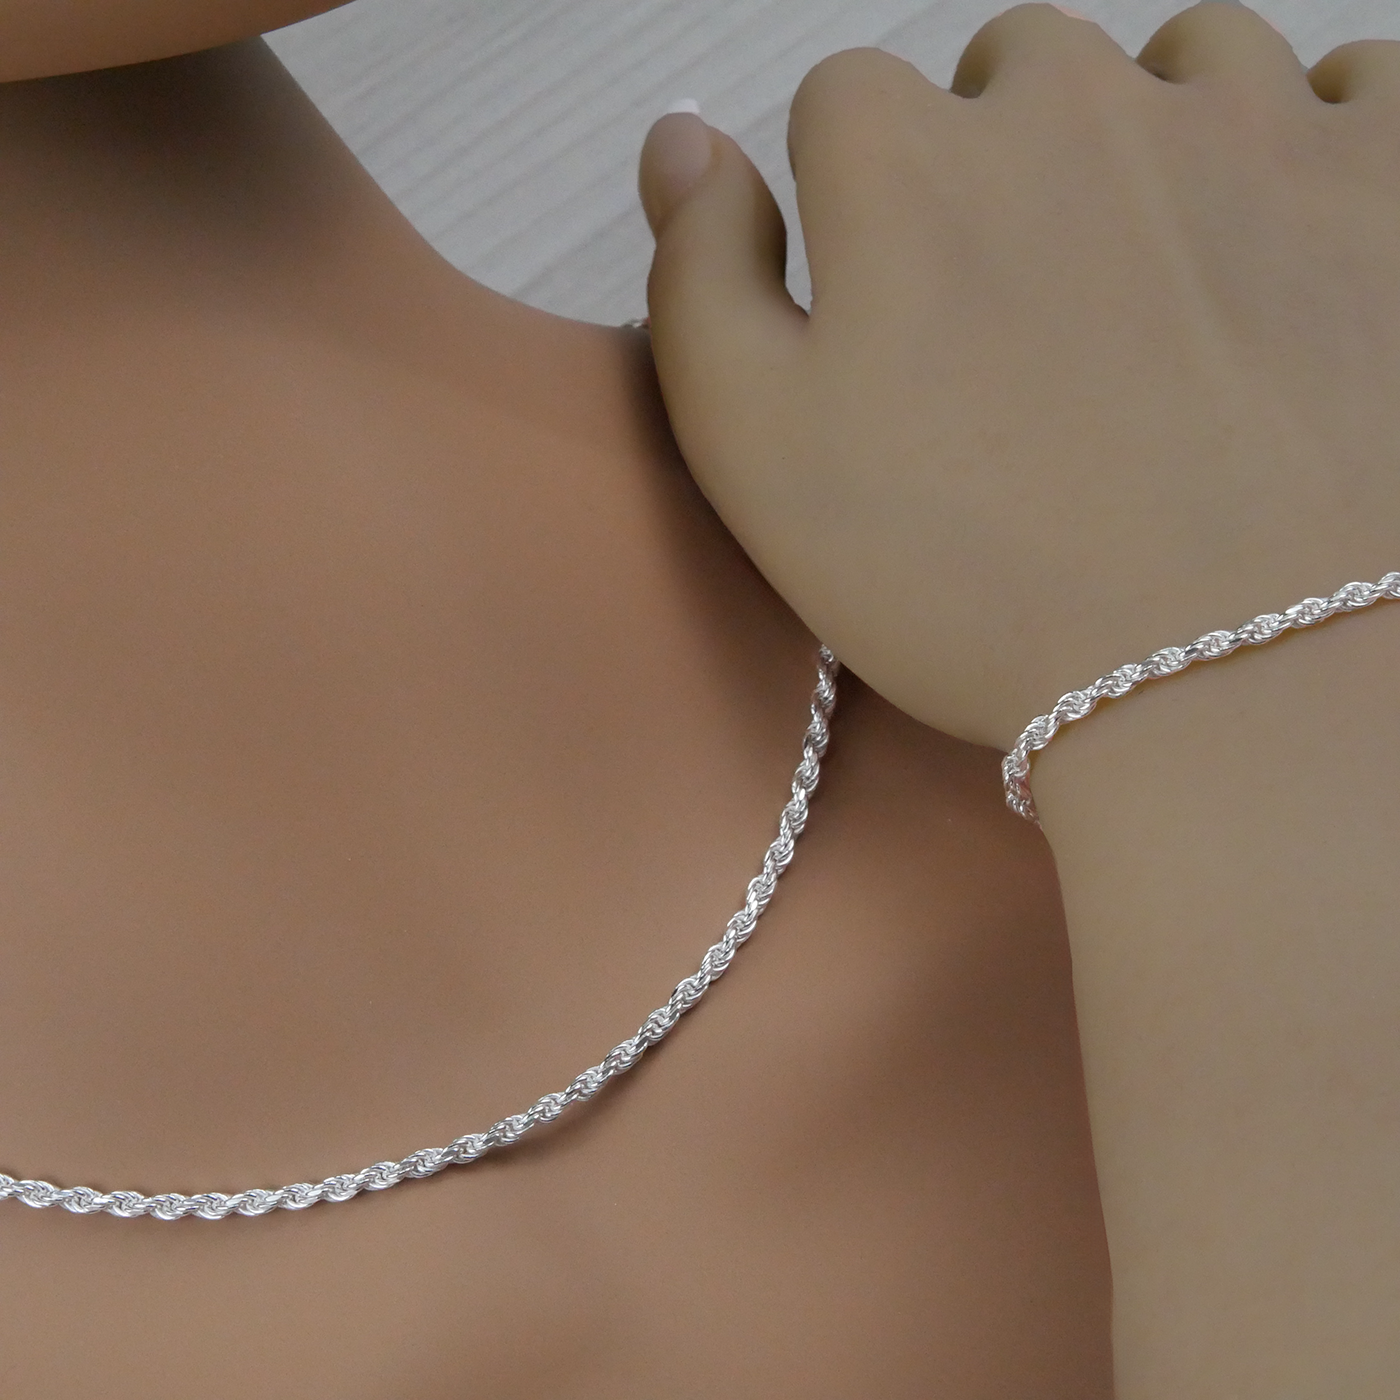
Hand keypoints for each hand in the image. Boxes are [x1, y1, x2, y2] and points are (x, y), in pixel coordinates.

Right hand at [639, 3, 1399, 751]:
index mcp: (907, 160)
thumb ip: (696, 273)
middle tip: (1028, 329)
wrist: (1231, 680)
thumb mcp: (754, 451)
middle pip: (1012, 74)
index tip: (892, 317)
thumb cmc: (967, 578)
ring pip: (1181, 68)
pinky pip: (1353, 91)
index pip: (846, 106)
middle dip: (999, 169)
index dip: (853, 211)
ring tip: (1160, 298)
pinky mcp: (1393, 178)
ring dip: (1155, 148)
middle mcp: (1076, 100)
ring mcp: (1254, 123)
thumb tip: (683, 140)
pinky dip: (1316, 150)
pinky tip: (1288, 257)